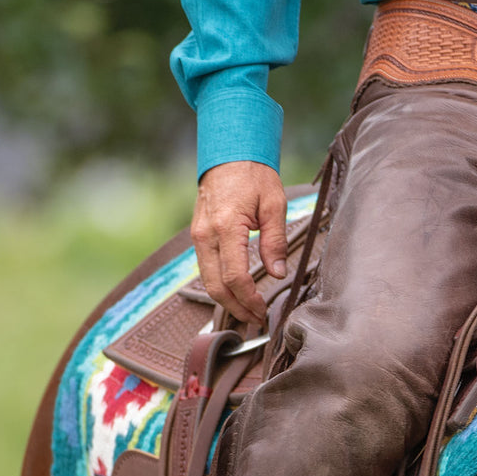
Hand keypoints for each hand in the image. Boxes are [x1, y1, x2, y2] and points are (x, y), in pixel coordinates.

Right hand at [191, 161, 287, 323]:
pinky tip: (236, 294)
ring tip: (248, 313)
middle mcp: (206, 235)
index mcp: (226, 227)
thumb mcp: (274, 205)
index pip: (235, 276)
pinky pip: (206, 269)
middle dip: (236, 308)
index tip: (264, 310)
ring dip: (227, 301)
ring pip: (207, 280)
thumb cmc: (254, 176)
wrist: (228, 155)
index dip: (249, 298)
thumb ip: (275, 241)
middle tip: (256, 320)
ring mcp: (198, 236)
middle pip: (216, 286)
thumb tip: (278, 273)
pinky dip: (220, 286)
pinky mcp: (198, 236)